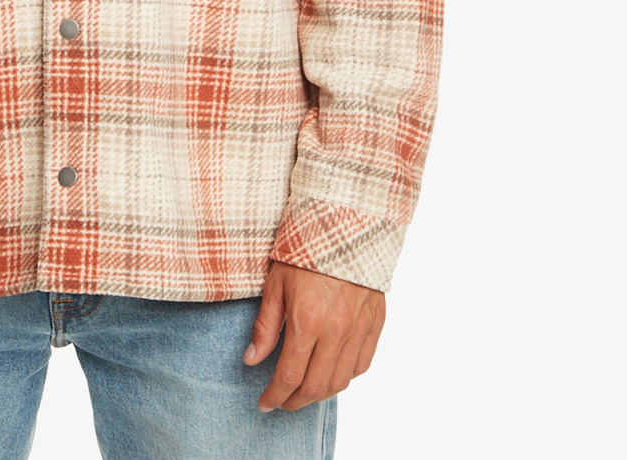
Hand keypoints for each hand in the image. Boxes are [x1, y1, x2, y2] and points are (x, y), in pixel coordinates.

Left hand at [243, 259, 384, 411]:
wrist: (346, 223)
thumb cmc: (306, 250)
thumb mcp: (276, 283)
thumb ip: (265, 326)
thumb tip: (252, 360)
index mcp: (308, 320)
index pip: (289, 375)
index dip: (275, 396)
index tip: (264, 402)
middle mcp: (336, 330)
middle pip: (316, 386)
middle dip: (294, 401)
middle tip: (281, 402)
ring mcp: (359, 329)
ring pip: (340, 381)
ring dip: (319, 394)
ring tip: (303, 392)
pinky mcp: (375, 323)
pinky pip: (362, 364)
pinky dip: (345, 376)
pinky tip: (330, 372)